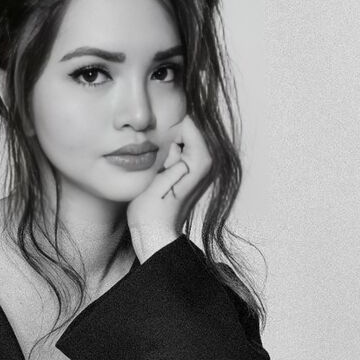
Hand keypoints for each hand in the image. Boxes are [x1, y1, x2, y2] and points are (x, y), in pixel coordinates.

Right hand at [126, 113, 212, 261]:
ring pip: (186, 139)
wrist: (155, 236)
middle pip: (189, 130)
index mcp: (201, 162)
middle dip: (170, 133)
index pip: (189, 124)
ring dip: (169, 142)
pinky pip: (183, 150)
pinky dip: (171, 151)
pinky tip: (160, 165)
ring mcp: (202, 169)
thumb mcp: (156, 183)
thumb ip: (169, 160)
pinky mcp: (194, 173)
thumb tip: (175, 143)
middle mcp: (207, 163)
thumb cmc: (151, 213)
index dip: (169, 125)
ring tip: (156, 160)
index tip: (153, 137)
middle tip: (152, 150)